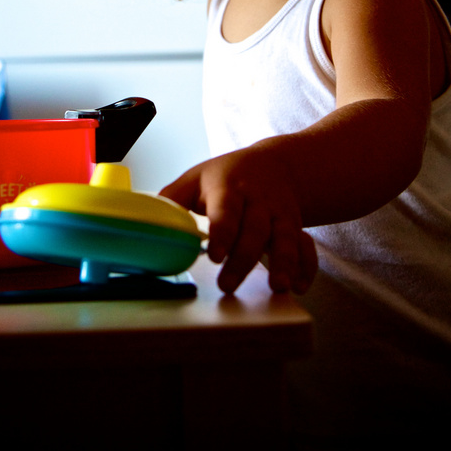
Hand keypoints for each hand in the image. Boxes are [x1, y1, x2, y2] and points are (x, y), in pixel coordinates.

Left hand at [160, 146, 316, 294]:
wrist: (274, 163)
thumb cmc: (226, 176)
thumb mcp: (195, 179)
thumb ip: (171, 201)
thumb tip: (143, 223)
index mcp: (229, 187)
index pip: (226, 209)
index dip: (222, 232)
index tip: (215, 254)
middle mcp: (258, 201)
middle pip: (255, 230)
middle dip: (243, 259)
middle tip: (227, 285)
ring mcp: (281, 214)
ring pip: (286, 237)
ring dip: (284, 263)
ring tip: (279, 287)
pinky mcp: (297, 227)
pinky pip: (307, 247)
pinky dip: (307, 267)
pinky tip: (300, 286)